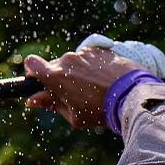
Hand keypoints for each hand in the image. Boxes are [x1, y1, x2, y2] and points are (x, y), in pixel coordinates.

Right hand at [22, 47, 140, 128]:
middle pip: (55, 66)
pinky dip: (93, 66)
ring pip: (73, 61)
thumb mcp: (73, 115)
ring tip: (95, 89)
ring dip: (78, 72)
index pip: (31, 64)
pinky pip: (89, 57)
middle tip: (75, 94)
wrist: (132, 96)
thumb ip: (51, 104)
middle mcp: (67, 60)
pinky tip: (104, 80)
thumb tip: (31, 100)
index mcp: (56, 76)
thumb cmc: (101, 111)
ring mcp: (84, 53)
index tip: (39, 81)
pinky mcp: (99, 49)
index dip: (33, 72)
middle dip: (60, 78)